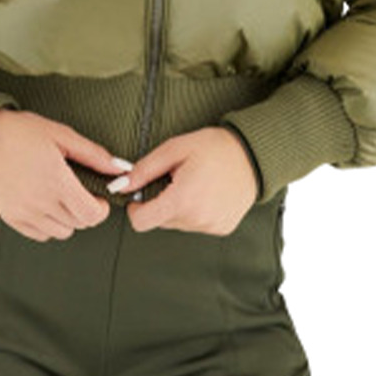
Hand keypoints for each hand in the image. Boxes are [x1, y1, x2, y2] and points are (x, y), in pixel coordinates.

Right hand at [0, 109, 128, 241]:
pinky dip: (48, 224)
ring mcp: (23, 212)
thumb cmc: (24, 132)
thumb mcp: (63, 136)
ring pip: (61, 232)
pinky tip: (45, 203)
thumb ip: (95, 155)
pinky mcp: (11, 217)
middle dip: (86, 210)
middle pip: (79, 223)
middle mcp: (39, 201)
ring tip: (60, 196)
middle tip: (79, 192)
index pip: (91, 214)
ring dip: (68, 218)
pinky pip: (41, 235)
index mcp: (55, 181)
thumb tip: (121, 169)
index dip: (102, 209)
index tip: (100, 198)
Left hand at [109, 127, 260, 234]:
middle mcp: (197, 219)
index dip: (135, 208)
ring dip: (178, 207)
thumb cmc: (215, 147)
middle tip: (175, 180)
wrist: (254, 155)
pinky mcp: (221, 228)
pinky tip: (206, 193)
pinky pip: (195, 224)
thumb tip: (121, 185)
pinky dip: (194, 211)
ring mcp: (211, 226)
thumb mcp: (174, 149)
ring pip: (177, 223)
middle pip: (159, 221)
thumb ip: (144, 169)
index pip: (141, 222)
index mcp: (182, 200)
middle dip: (160, 202)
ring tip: (194, 184)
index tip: (141, 194)